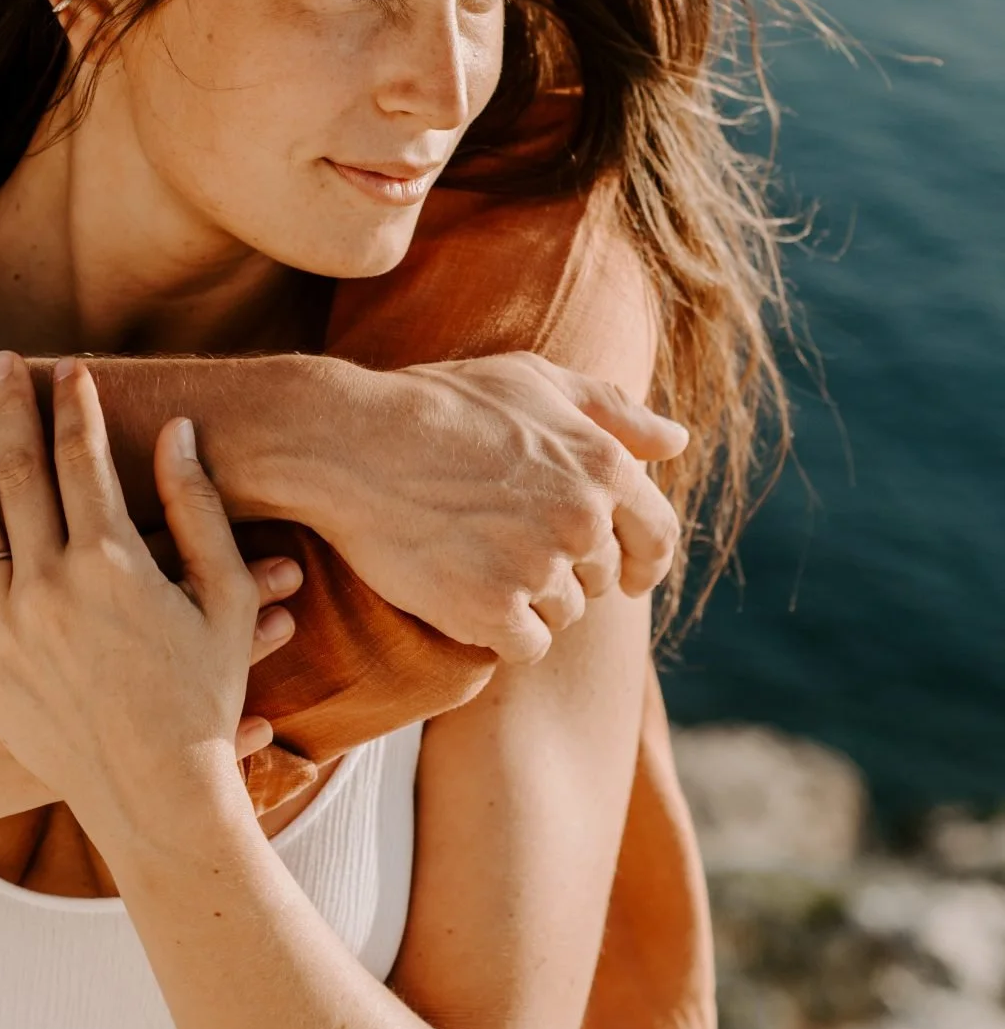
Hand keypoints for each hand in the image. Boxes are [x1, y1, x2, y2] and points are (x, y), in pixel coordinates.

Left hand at [0, 354, 264, 840]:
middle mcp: (49, 584)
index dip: (76, 404)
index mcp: (112, 561)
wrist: (154, 797)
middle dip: (9, 407)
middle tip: (0, 362)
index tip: (70, 367)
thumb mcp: (225, 599)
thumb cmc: (201, 696)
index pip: (83, 456)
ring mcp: (4, 625)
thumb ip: (199, 508)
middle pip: (17, 471)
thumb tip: (179, 431)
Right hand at [305, 353, 686, 664]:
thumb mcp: (533, 381)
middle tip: (507, 543)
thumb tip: (677, 442)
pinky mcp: (492, 611)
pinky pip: (525, 646)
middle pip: (602, 578)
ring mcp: (538, 568)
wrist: (352, 442)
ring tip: (474, 557)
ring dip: (528, 600)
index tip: (628, 575)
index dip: (644, 559)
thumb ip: (613, 411)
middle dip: (566, 569)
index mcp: (603, 466)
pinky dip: (499, 631)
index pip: (657, 536)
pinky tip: (463, 594)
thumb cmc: (442, 403)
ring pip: (563, 614)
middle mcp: (582, 520)